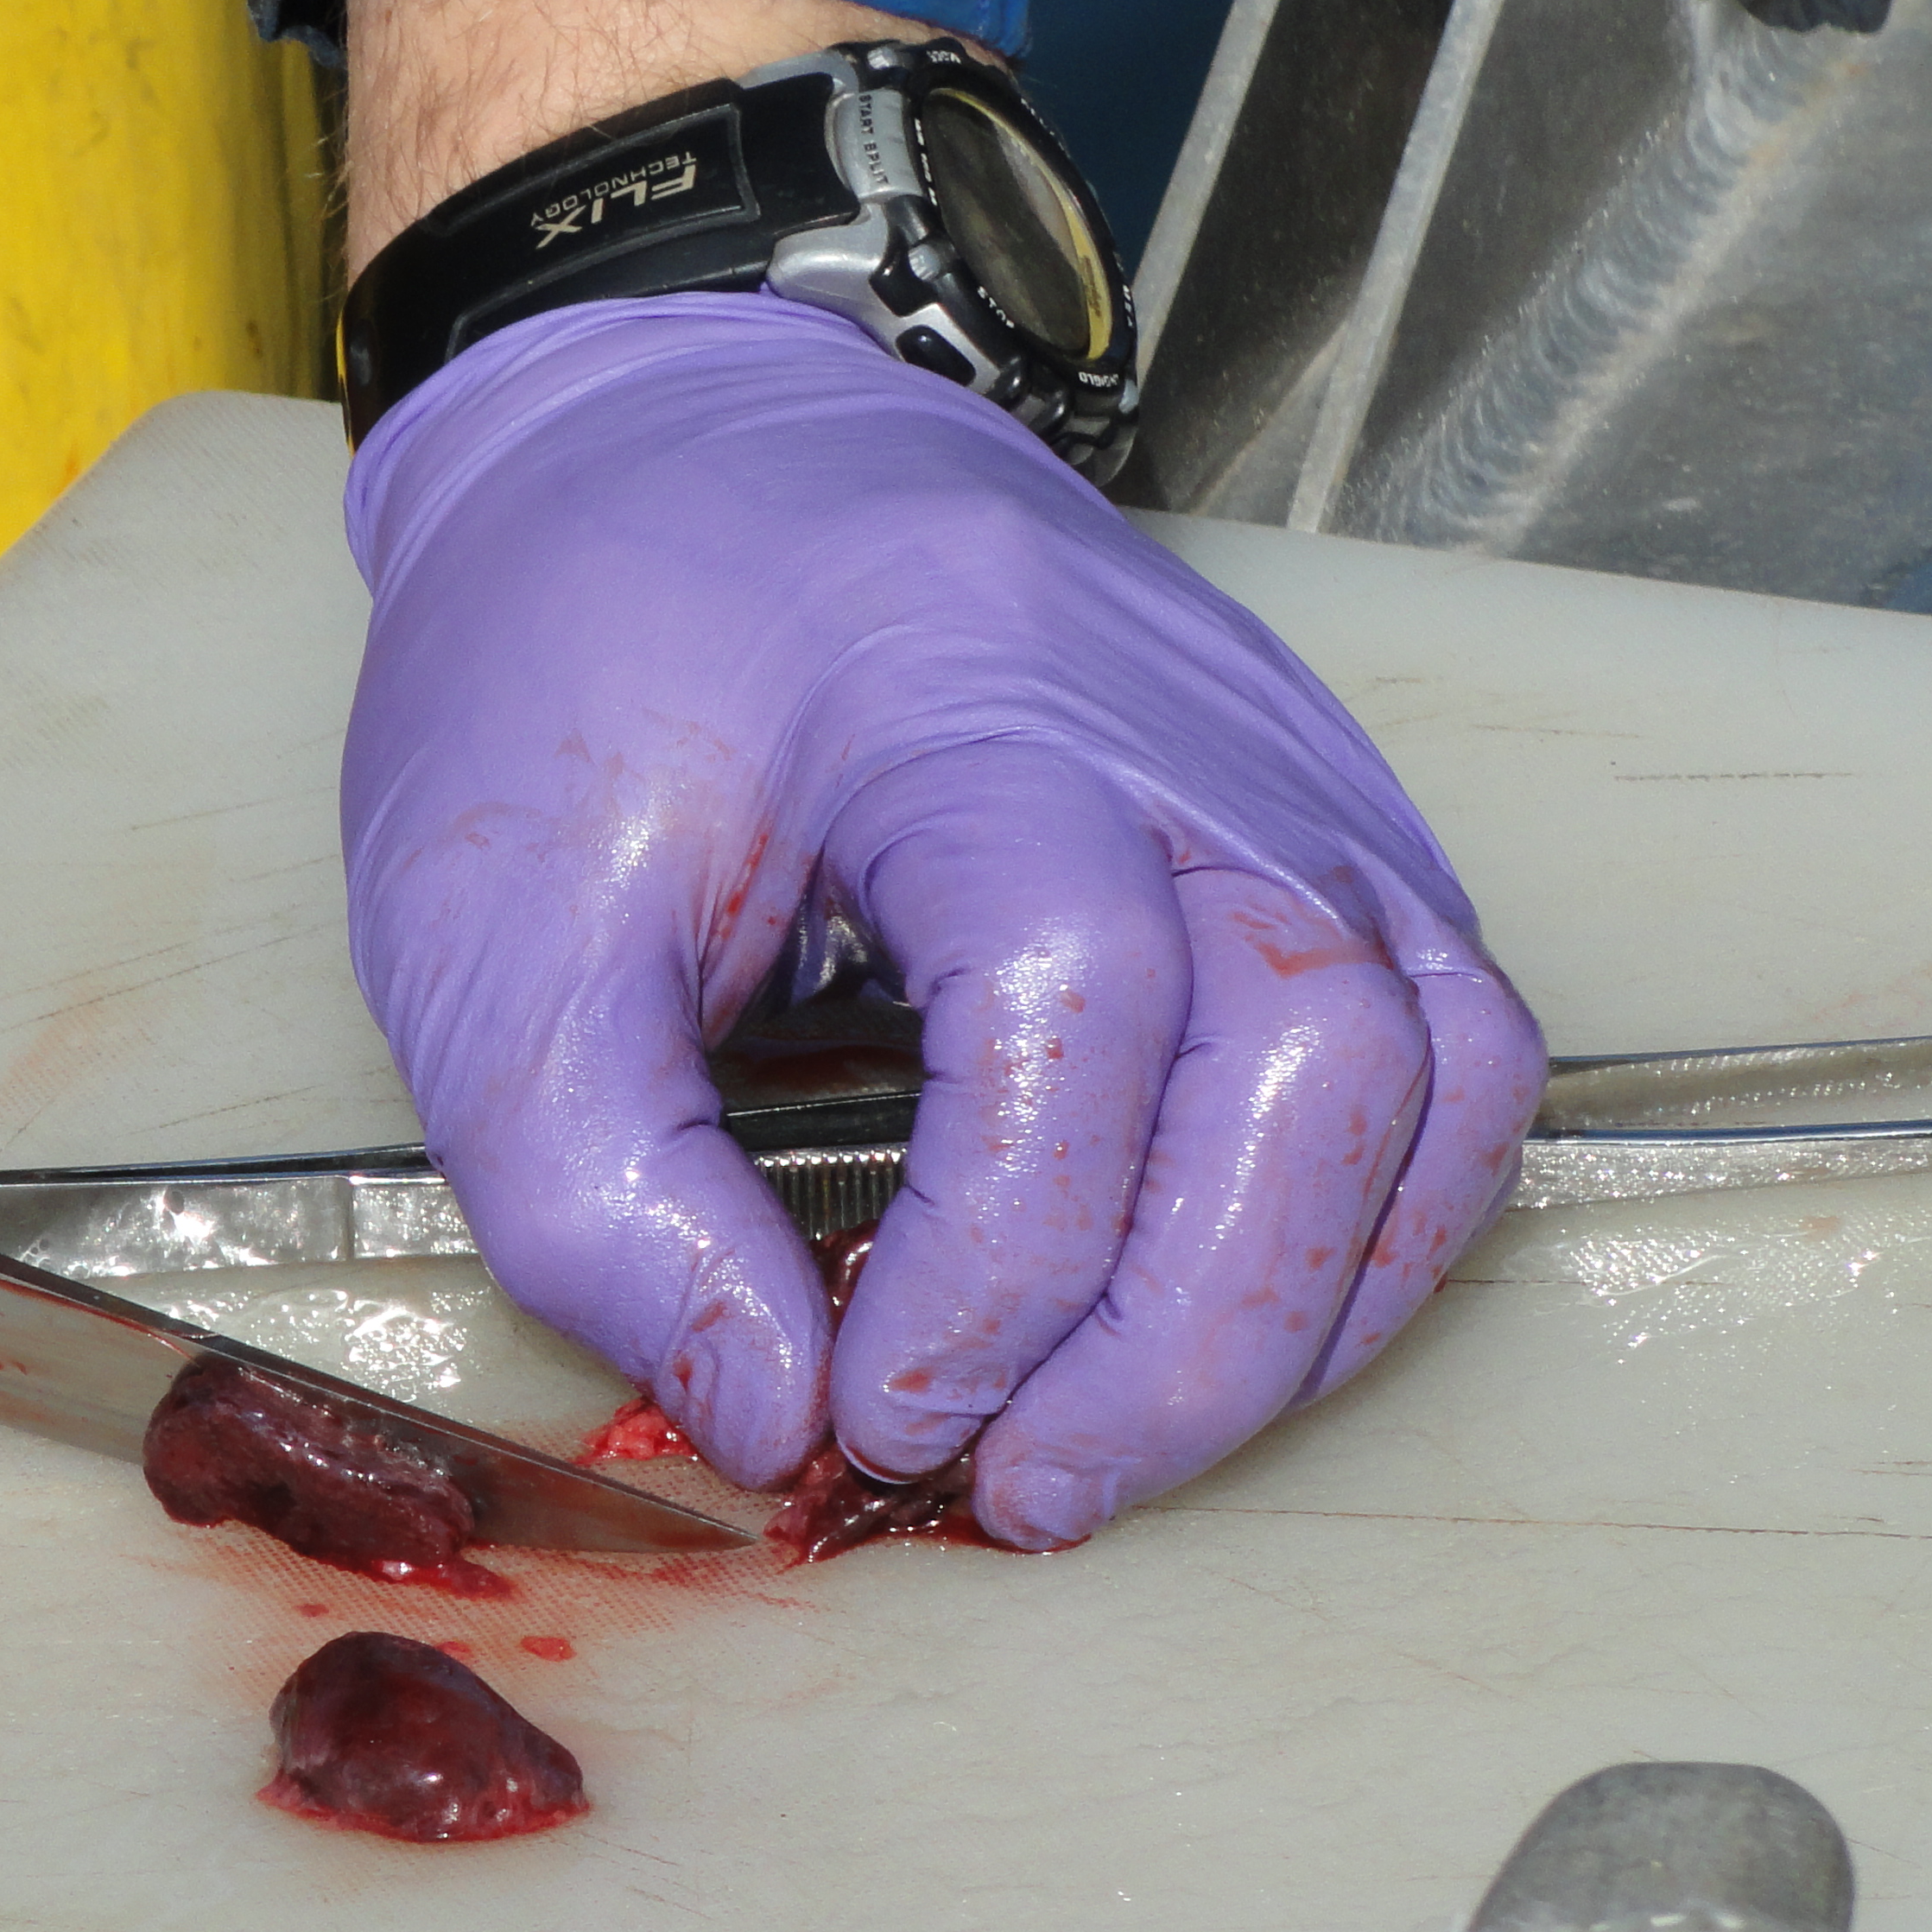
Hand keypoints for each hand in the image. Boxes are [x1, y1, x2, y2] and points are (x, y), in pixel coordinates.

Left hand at [341, 294, 1545, 1544]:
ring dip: (1304, 1307)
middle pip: (1316, 1047)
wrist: (679, 440)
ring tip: (1117, 1442)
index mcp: (954, 701)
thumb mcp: (483, 930)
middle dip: (1186, 1335)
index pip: (1074, 1001)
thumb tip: (776, 1421)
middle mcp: (1180, 721)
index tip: (867, 1413)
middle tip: (1018, 1491)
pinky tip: (1226, 1323)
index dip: (999, 1263)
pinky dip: (1370, 1219)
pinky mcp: (1325, 812)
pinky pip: (1448, 1040)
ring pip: (1435, 1063)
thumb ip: (596, 1197)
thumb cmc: (570, 666)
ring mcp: (1286, 762)